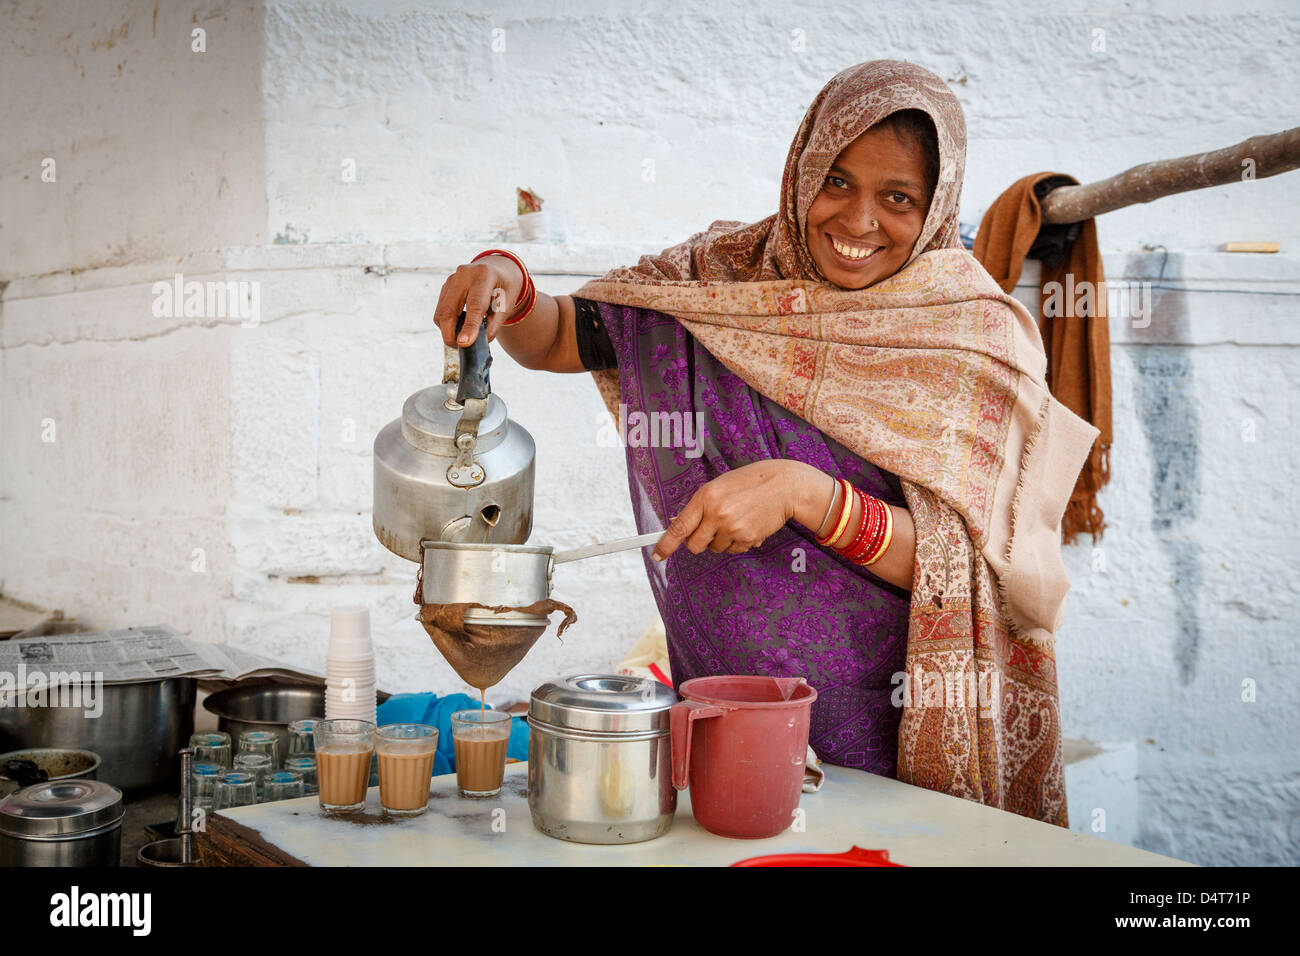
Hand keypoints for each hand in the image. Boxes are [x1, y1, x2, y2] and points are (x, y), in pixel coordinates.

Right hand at [432, 256, 525, 347]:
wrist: (497, 270)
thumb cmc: (504, 290)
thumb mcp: (506, 307)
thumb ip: (492, 325)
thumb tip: (475, 343)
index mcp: (484, 276)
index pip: (474, 305)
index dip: (469, 326)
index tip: (463, 343)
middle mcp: (464, 274)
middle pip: (449, 310)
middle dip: (450, 334)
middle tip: (460, 348)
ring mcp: (451, 280)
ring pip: (441, 313)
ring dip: (448, 331)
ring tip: (462, 339)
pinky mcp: (445, 287)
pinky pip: (440, 310)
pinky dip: (447, 324)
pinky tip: (460, 326)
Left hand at [652, 460, 829, 560]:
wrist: (784, 486)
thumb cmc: (751, 482)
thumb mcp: (720, 486)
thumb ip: (702, 505)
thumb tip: (682, 526)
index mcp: (705, 496)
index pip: (679, 526)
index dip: (666, 544)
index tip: (658, 555)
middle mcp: (716, 514)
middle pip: (695, 545)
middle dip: (699, 542)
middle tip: (713, 528)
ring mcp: (732, 528)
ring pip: (715, 548)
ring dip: (722, 540)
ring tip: (738, 520)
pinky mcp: (747, 539)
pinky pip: (734, 550)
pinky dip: (739, 542)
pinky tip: (749, 524)